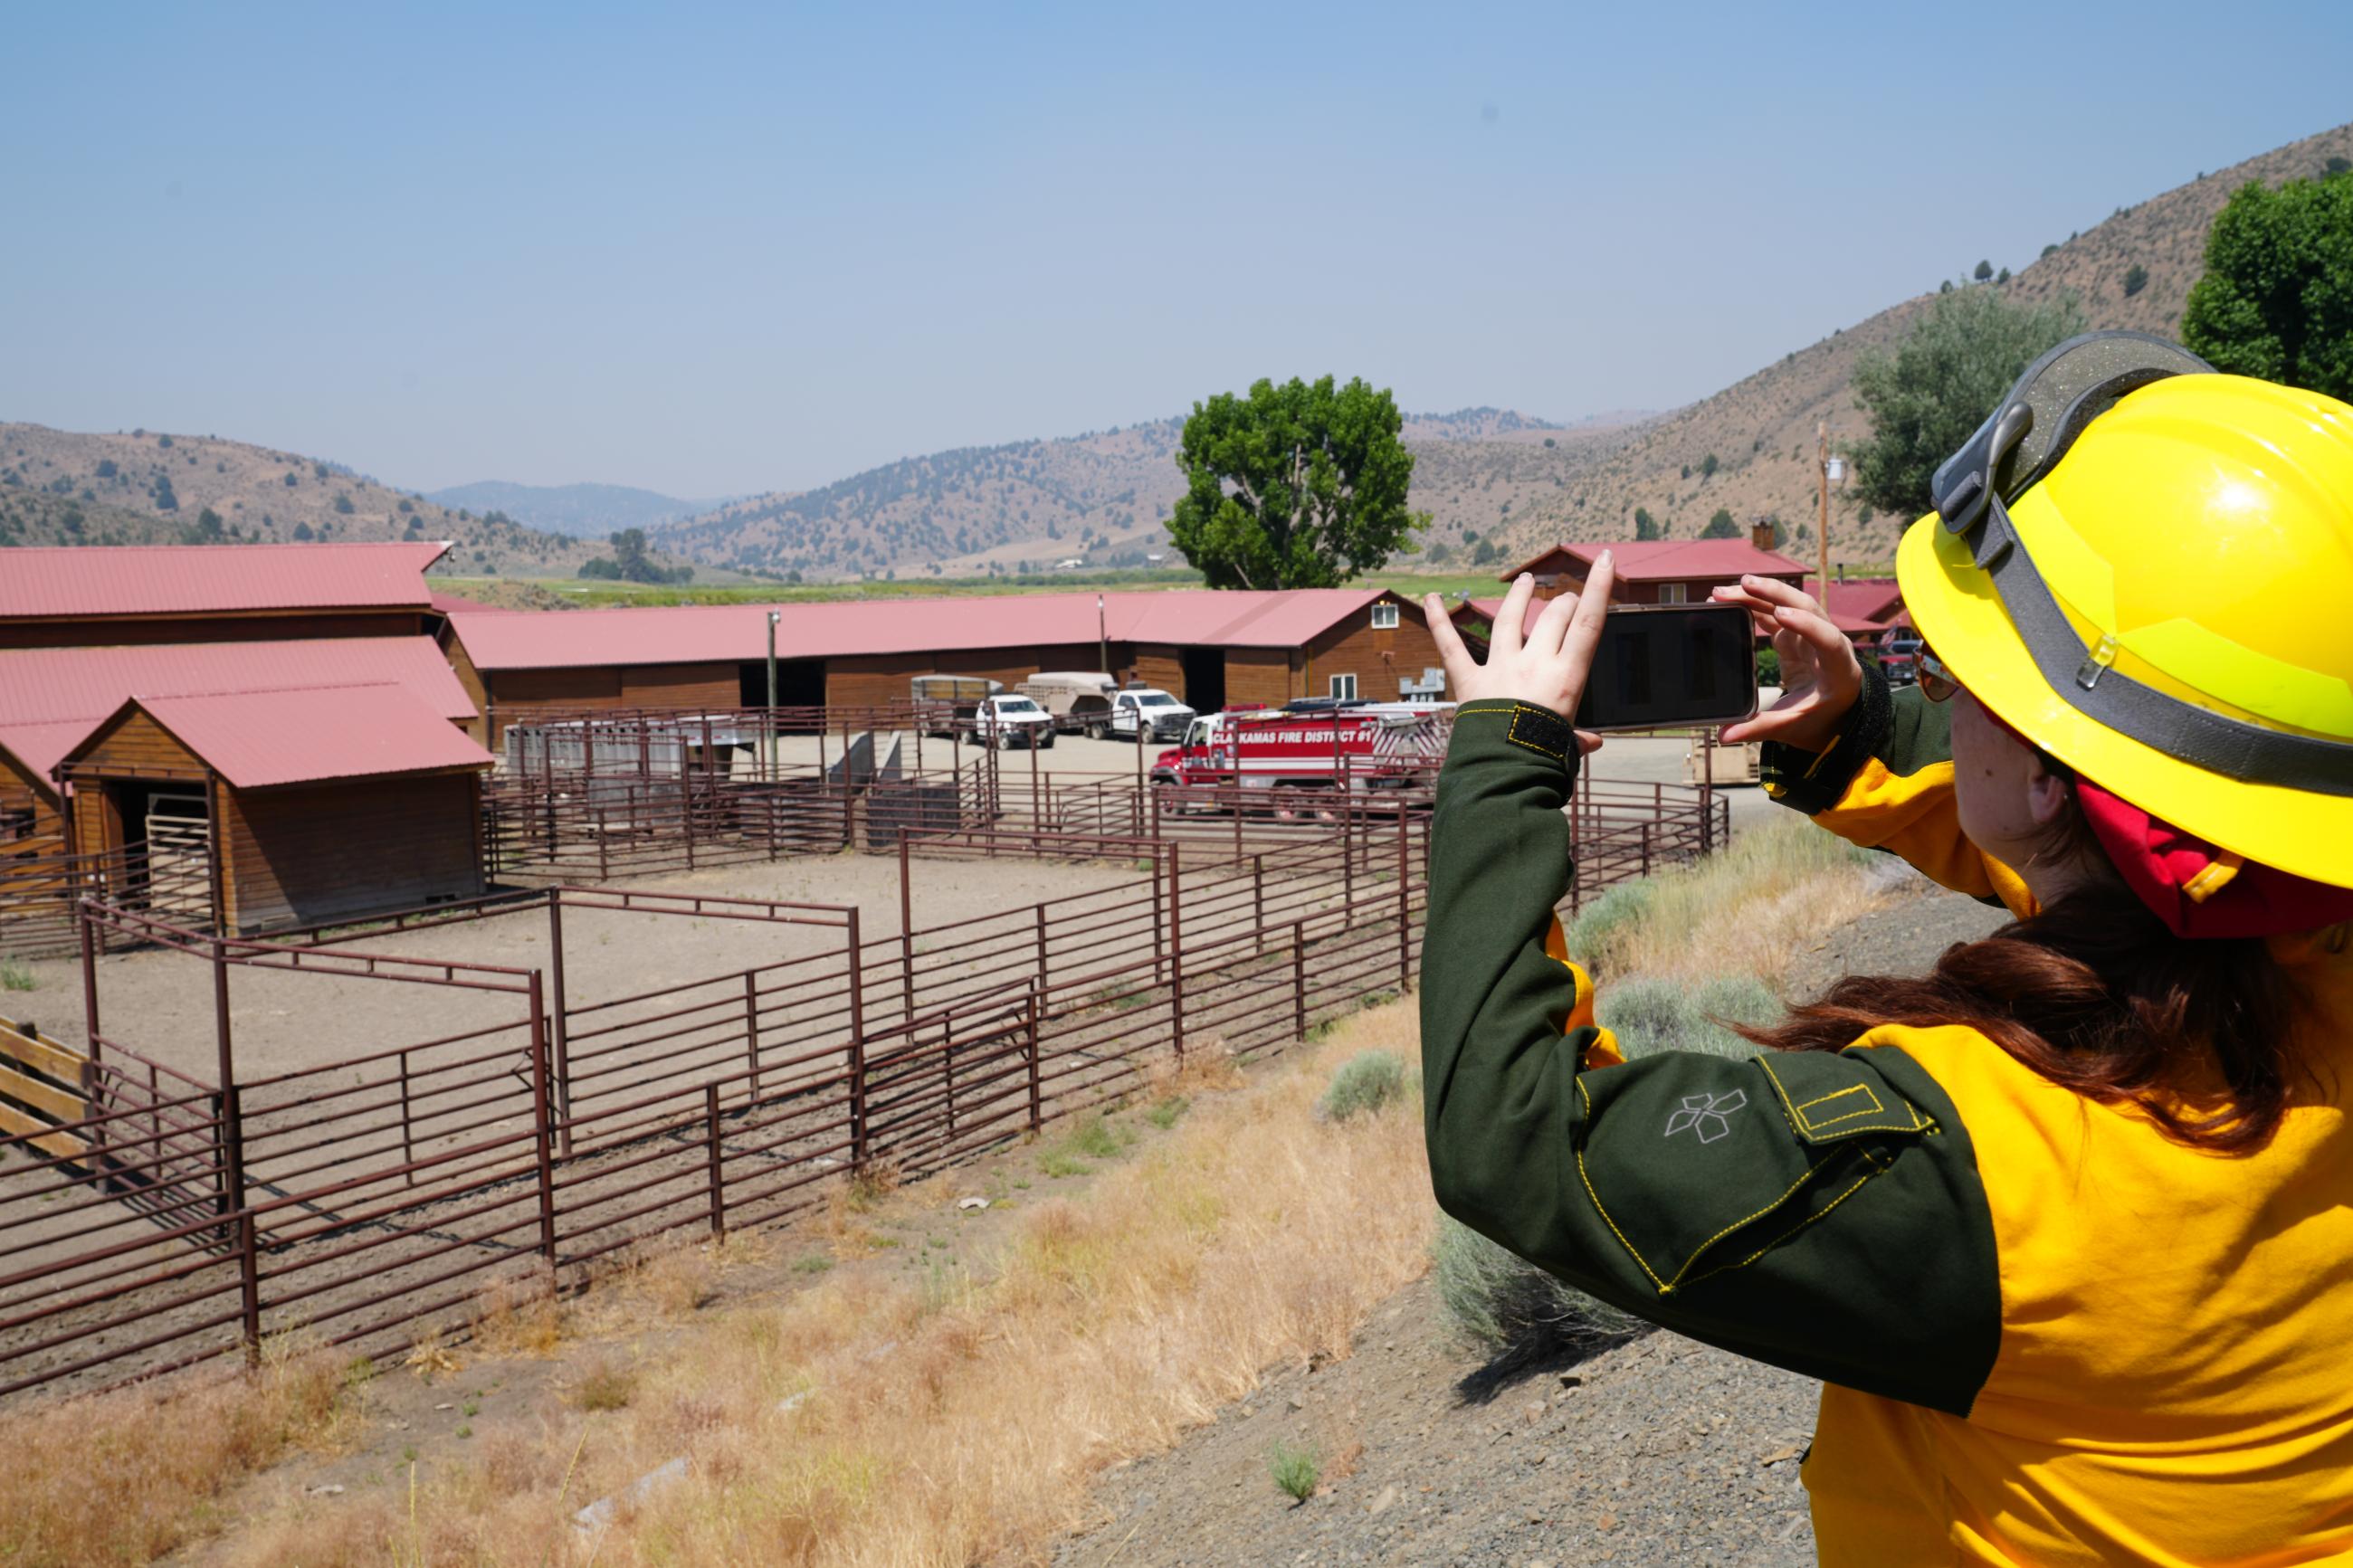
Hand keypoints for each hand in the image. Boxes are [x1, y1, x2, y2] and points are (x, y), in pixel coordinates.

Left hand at [1424, 560, 1612, 755]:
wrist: (1504, 772)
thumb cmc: (1541, 760)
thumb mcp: (1567, 745)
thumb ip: (1577, 738)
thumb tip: (1591, 743)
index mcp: (1567, 677)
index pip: (1589, 623)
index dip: (1599, 588)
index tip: (1606, 560)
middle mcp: (1534, 664)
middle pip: (1553, 617)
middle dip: (1562, 602)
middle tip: (1564, 600)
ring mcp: (1500, 668)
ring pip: (1510, 620)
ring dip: (1518, 597)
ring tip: (1524, 582)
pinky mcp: (1469, 680)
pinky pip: (1452, 647)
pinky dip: (1439, 622)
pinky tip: (1430, 599)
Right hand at [1707, 574, 1861, 748]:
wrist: (1835, 715)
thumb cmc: (1820, 721)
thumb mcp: (1793, 727)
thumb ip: (1759, 728)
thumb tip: (1724, 736)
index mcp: (1838, 669)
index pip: (1828, 639)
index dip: (1806, 624)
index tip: (1781, 614)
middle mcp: (1828, 644)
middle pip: (1807, 608)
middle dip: (1775, 593)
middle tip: (1743, 585)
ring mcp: (1811, 635)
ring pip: (1788, 604)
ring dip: (1759, 594)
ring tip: (1725, 591)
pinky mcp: (1795, 635)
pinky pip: (1774, 614)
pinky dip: (1753, 605)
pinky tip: (1730, 600)